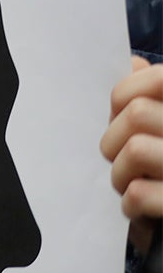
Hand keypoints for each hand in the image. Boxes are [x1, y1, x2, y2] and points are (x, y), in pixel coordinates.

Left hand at [101, 56, 162, 253]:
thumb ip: (157, 94)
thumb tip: (132, 62)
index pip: (155, 79)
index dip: (124, 96)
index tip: (119, 114)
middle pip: (138, 114)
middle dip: (115, 138)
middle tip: (119, 158)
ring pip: (136, 149)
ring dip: (120, 173)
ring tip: (128, 184)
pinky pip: (141, 194)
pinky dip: (132, 204)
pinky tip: (139, 210)